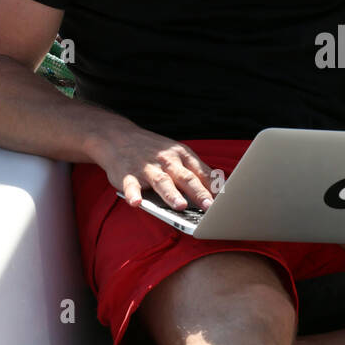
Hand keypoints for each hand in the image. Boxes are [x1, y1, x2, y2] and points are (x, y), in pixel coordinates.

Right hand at [98, 127, 216, 210]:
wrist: (119, 137)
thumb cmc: (156, 151)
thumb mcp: (179, 155)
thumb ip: (197, 171)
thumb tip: (219, 189)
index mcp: (182, 156)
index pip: (202, 173)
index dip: (214, 188)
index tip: (225, 202)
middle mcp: (167, 161)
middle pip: (186, 177)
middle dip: (198, 192)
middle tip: (209, 207)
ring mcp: (147, 167)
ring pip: (162, 181)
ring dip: (171, 194)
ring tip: (180, 206)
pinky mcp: (127, 175)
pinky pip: (131, 186)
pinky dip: (133, 194)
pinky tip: (137, 203)